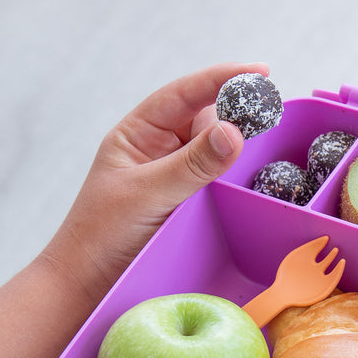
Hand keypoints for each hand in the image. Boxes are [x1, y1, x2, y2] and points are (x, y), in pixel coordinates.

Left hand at [41, 62, 267, 304]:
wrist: (87, 286)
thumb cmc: (103, 236)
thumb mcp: (148, 194)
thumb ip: (193, 164)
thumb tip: (235, 131)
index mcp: (138, 134)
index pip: (184, 95)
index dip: (221, 79)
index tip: (260, 71)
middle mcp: (158, 150)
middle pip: (206, 118)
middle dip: (236, 111)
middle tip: (270, 111)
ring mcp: (174, 177)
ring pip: (215, 149)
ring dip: (237, 146)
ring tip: (263, 144)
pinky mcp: (187, 204)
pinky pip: (217, 179)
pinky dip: (234, 175)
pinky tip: (249, 176)